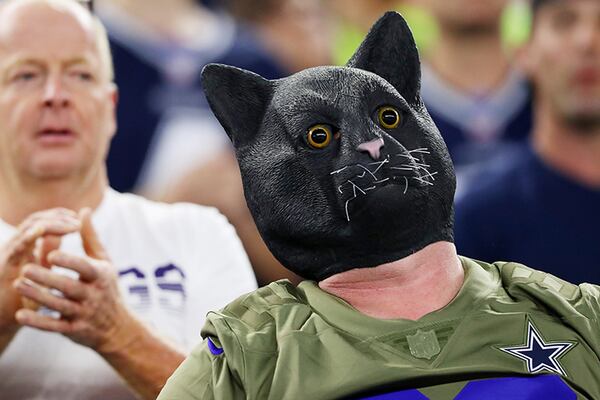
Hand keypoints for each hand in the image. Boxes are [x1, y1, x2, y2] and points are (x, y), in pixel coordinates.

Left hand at [14, 209, 134, 352]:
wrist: (118, 329)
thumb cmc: (108, 288)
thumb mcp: (105, 262)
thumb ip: (91, 238)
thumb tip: (83, 211)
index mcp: (100, 276)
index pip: (85, 268)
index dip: (69, 262)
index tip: (51, 254)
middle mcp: (93, 295)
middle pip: (69, 287)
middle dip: (47, 278)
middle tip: (25, 268)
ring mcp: (84, 314)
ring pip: (59, 306)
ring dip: (37, 296)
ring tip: (17, 285)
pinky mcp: (74, 330)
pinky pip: (54, 326)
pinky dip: (37, 322)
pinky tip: (20, 315)